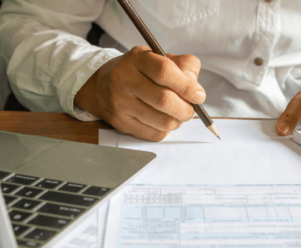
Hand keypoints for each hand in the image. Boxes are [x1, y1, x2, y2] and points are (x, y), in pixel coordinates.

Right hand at [75, 46, 205, 140]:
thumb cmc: (139, 72)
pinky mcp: (121, 124)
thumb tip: (196, 88)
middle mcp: (125, 80)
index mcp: (137, 59)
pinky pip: (155, 134)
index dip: (187, 86)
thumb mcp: (158, 58)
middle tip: (190, 108)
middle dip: (186, 109)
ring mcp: (121, 104)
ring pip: (163, 122)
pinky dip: (166, 130)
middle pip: (165, 100)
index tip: (198, 95)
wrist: (102, 86)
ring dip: (178, 121)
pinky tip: (162, 119)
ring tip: (177, 114)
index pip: (164, 72)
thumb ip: (183, 66)